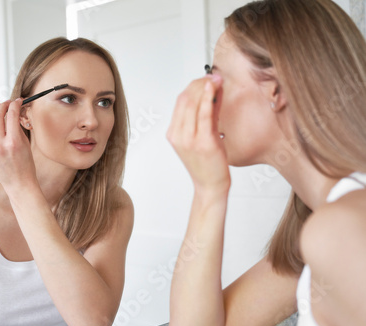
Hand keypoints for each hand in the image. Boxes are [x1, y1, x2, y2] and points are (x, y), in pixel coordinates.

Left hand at [0, 99, 37, 192]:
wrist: (19, 183)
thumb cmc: (26, 165)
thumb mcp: (25, 144)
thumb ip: (17, 127)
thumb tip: (13, 113)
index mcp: (14, 142)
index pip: (11, 115)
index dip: (14, 104)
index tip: (18, 101)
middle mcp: (0, 145)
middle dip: (2, 105)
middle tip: (7, 102)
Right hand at [167, 74, 230, 194]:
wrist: (210, 186)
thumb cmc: (207, 163)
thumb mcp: (204, 135)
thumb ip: (207, 114)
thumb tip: (214, 91)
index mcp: (173, 133)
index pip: (180, 102)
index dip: (193, 86)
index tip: (206, 78)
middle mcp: (178, 135)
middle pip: (184, 100)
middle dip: (199, 83)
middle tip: (213, 76)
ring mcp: (189, 139)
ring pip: (192, 104)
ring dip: (205, 87)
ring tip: (216, 79)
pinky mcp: (203, 142)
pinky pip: (203, 115)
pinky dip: (208, 98)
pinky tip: (213, 88)